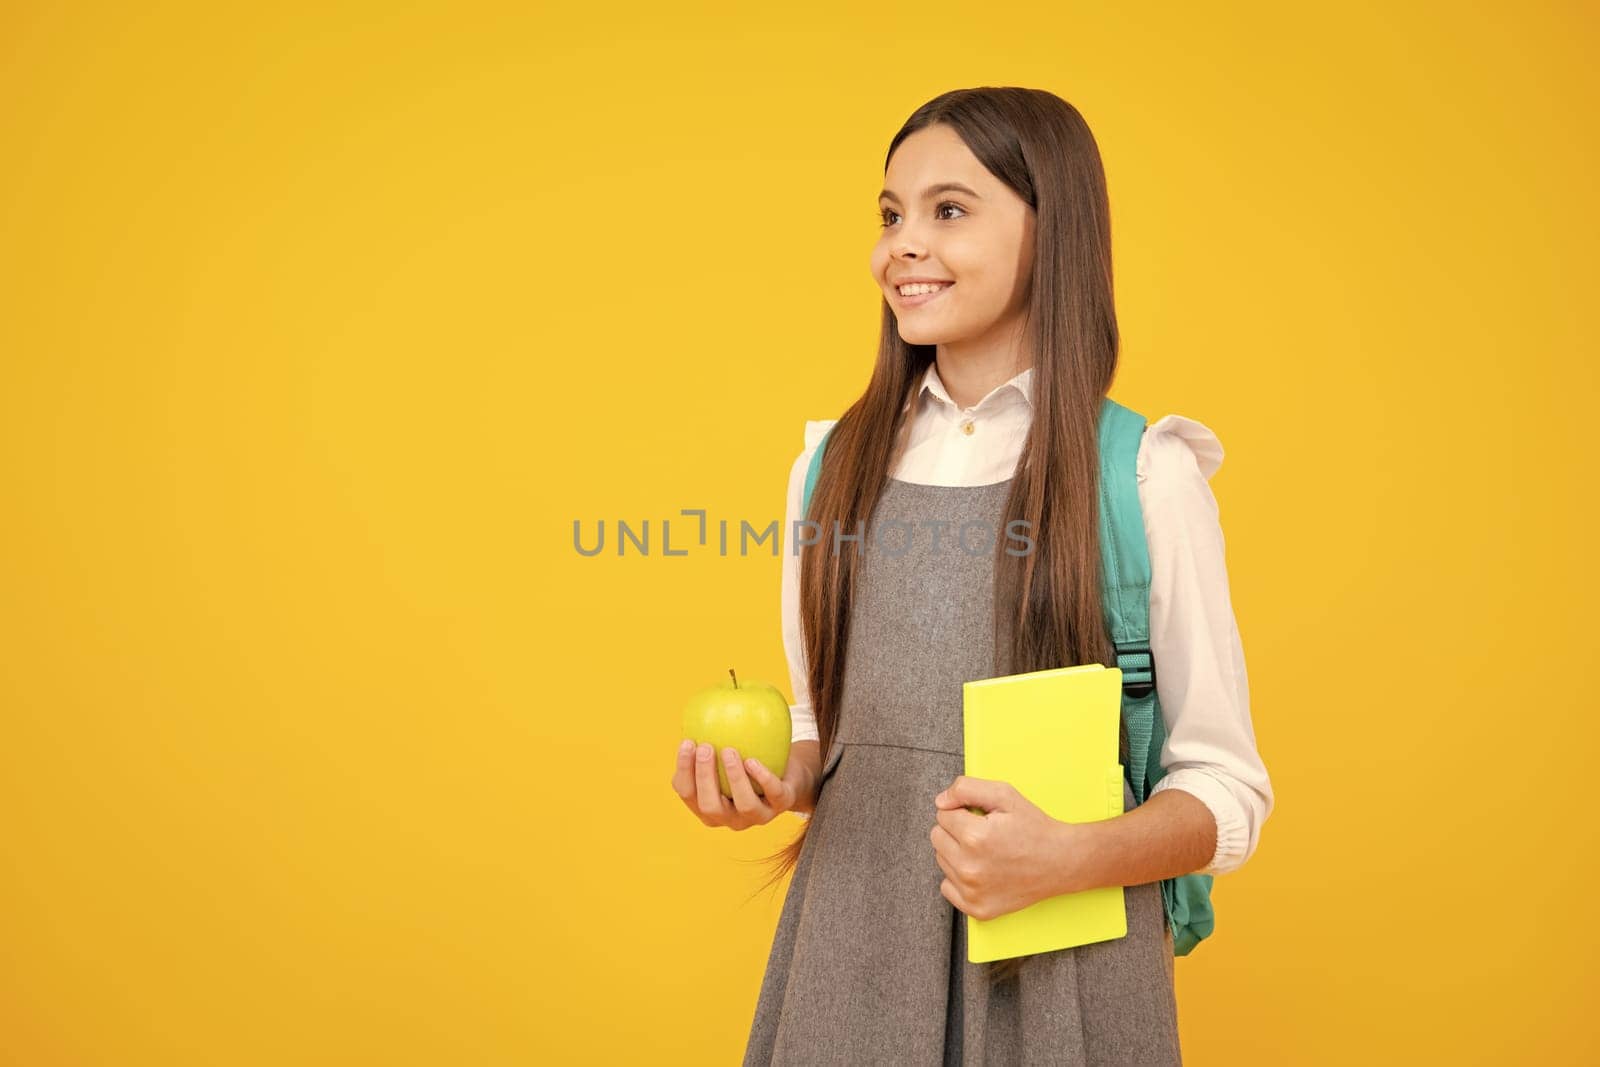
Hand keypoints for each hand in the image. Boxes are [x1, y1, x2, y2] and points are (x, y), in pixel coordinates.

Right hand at [670, 739, 813, 829]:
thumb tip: (694, 712)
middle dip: (705, 777)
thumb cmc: (746, 761)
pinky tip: (752, 760)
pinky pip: (773, 794)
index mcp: (708, 807)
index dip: (684, 770)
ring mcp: (757, 816)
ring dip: (734, 778)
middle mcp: (730, 818)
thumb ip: (709, 743)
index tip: (687, 742)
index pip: (687, 793)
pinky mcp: (781, 805)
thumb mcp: (724, 755)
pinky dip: (762, 777)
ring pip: (744, 805)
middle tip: (705, 747)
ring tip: (729, 751)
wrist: (785, 775)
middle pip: (710, 806)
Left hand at [929, 775, 1078, 920]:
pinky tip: (983, 871)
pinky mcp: (977, 909)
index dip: (962, 812)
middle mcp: (970, 867)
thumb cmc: (1034, 828)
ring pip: (942, 861)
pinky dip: (959, 879)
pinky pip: (946, 887)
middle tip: (984, 834)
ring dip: (958, 854)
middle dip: (956, 831)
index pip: (942, 815)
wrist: (1062, 862)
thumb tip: (940, 802)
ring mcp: (972, 892)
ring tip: (987, 852)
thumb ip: (966, 789)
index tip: (982, 818)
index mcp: (975, 837)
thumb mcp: (1005, 795)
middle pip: (937, 838)